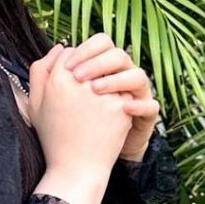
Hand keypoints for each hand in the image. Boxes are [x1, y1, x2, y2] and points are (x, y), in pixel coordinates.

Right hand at [26, 43, 132, 180]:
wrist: (75, 168)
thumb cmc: (54, 137)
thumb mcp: (35, 104)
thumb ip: (40, 71)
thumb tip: (61, 46)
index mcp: (57, 79)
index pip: (70, 52)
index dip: (72, 66)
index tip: (73, 83)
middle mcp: (80, 81)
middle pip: (92, 57)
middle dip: (93, 68)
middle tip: (89, 89)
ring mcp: (103, 93)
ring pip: (111, 72)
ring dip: (108, 81)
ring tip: (98, 104)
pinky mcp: (120, 105)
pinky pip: (123, 90)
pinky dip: (118, 99)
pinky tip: (108, 116)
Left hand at [60, 33, 159, 160]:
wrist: (91, 157)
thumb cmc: (75, 122)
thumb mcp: (59, 98)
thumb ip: (52, 73)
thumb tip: (57, 49)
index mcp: (103, 69)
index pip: (101, 45)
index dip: (85, 50)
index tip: (67, 65)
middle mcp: (122, 77)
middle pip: (119, 56)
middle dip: (98, 62)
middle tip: (78, 76)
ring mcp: (136, 95)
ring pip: (138, 76)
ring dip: (117, 80)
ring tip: (96, 90)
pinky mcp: (145, 116)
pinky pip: (151, 106)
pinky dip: (140, 106)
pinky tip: (125, 108)